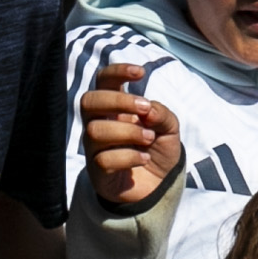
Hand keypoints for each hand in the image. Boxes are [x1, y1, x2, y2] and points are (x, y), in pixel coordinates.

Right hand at [77, 58, 179, 211]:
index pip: (103, 81)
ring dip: (127, 131)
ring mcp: (95, 148)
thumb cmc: (158, 150)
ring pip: (95, 131)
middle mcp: (99, 123)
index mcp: (114, 108)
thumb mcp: (169, 128)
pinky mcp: (98, 171)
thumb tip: (148, 109)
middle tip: (144, 109)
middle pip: (88, 101)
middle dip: (117, 101)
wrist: (160, 187)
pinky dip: (129, 157)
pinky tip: (144, 159)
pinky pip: (103, 159)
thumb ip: (161, 114)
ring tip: (149, 139)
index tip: (140, 72)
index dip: (116, 72)